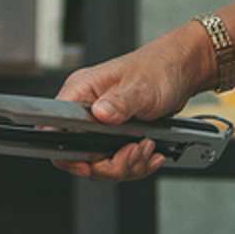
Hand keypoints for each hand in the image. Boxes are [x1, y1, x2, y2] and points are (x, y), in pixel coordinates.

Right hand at [48, 33, 206, 180]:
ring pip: (101, 162)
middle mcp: (87, 109)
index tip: (90, 164)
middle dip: (111, 163)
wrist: (179, 72)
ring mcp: (100, 123)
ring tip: (147, 147)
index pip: (55, 128)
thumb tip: (100, 114)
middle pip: (80, 153)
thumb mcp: (140, 88)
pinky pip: (117, 160)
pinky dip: (136, 163)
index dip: (68, 153)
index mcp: (81, 91)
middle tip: (133, 150)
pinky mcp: (115, 134)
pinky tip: (149, 152)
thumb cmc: (158, 69)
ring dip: (128, 163)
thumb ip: (119, 103)